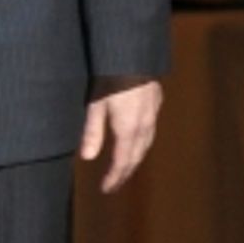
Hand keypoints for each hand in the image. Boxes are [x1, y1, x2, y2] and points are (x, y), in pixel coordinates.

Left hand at [80, 77, 162, 192]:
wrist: (133, 53)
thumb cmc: (111, 77)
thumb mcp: (95, 104)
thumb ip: (92, 131)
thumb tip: (87, 158)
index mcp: (128, 129)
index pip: (122, 162)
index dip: (114, 178)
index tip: (106, 190)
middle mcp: (144, 125)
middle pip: (136, 156)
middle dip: (125, 172)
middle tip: (115, 184)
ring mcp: (153, 112)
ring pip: (146, 143)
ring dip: (135, 158)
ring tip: (125, 167)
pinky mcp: (156, 100)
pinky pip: (151, 129)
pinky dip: (142, 141)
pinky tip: (137, 138)